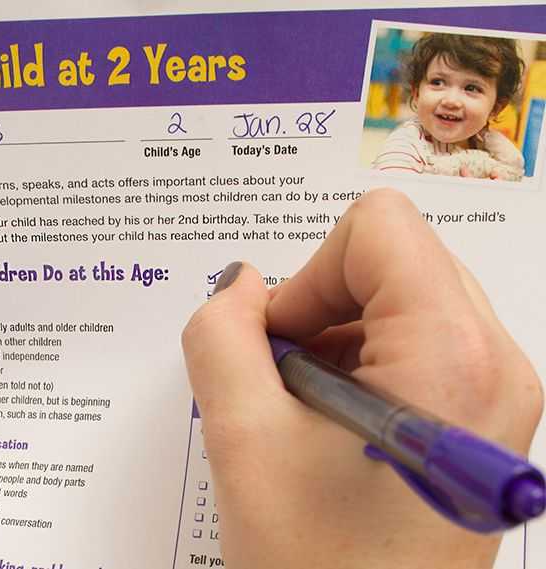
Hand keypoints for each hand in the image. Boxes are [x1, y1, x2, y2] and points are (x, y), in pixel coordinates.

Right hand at [182, 189, 541, 568]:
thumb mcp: (243, 440)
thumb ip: (221, 336)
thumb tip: (241, 286)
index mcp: (452, 355)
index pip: (379, 226)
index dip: (311, 274)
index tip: (281, 345)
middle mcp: (496, 362)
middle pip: (394, 259)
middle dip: (323, 306)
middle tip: (286, 379)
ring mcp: (496, 390)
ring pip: (402, 299)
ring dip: (336, 338)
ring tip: (306, 414)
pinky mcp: (481, 414)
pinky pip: (415, 342)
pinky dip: (360, 363)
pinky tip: (331, 426)